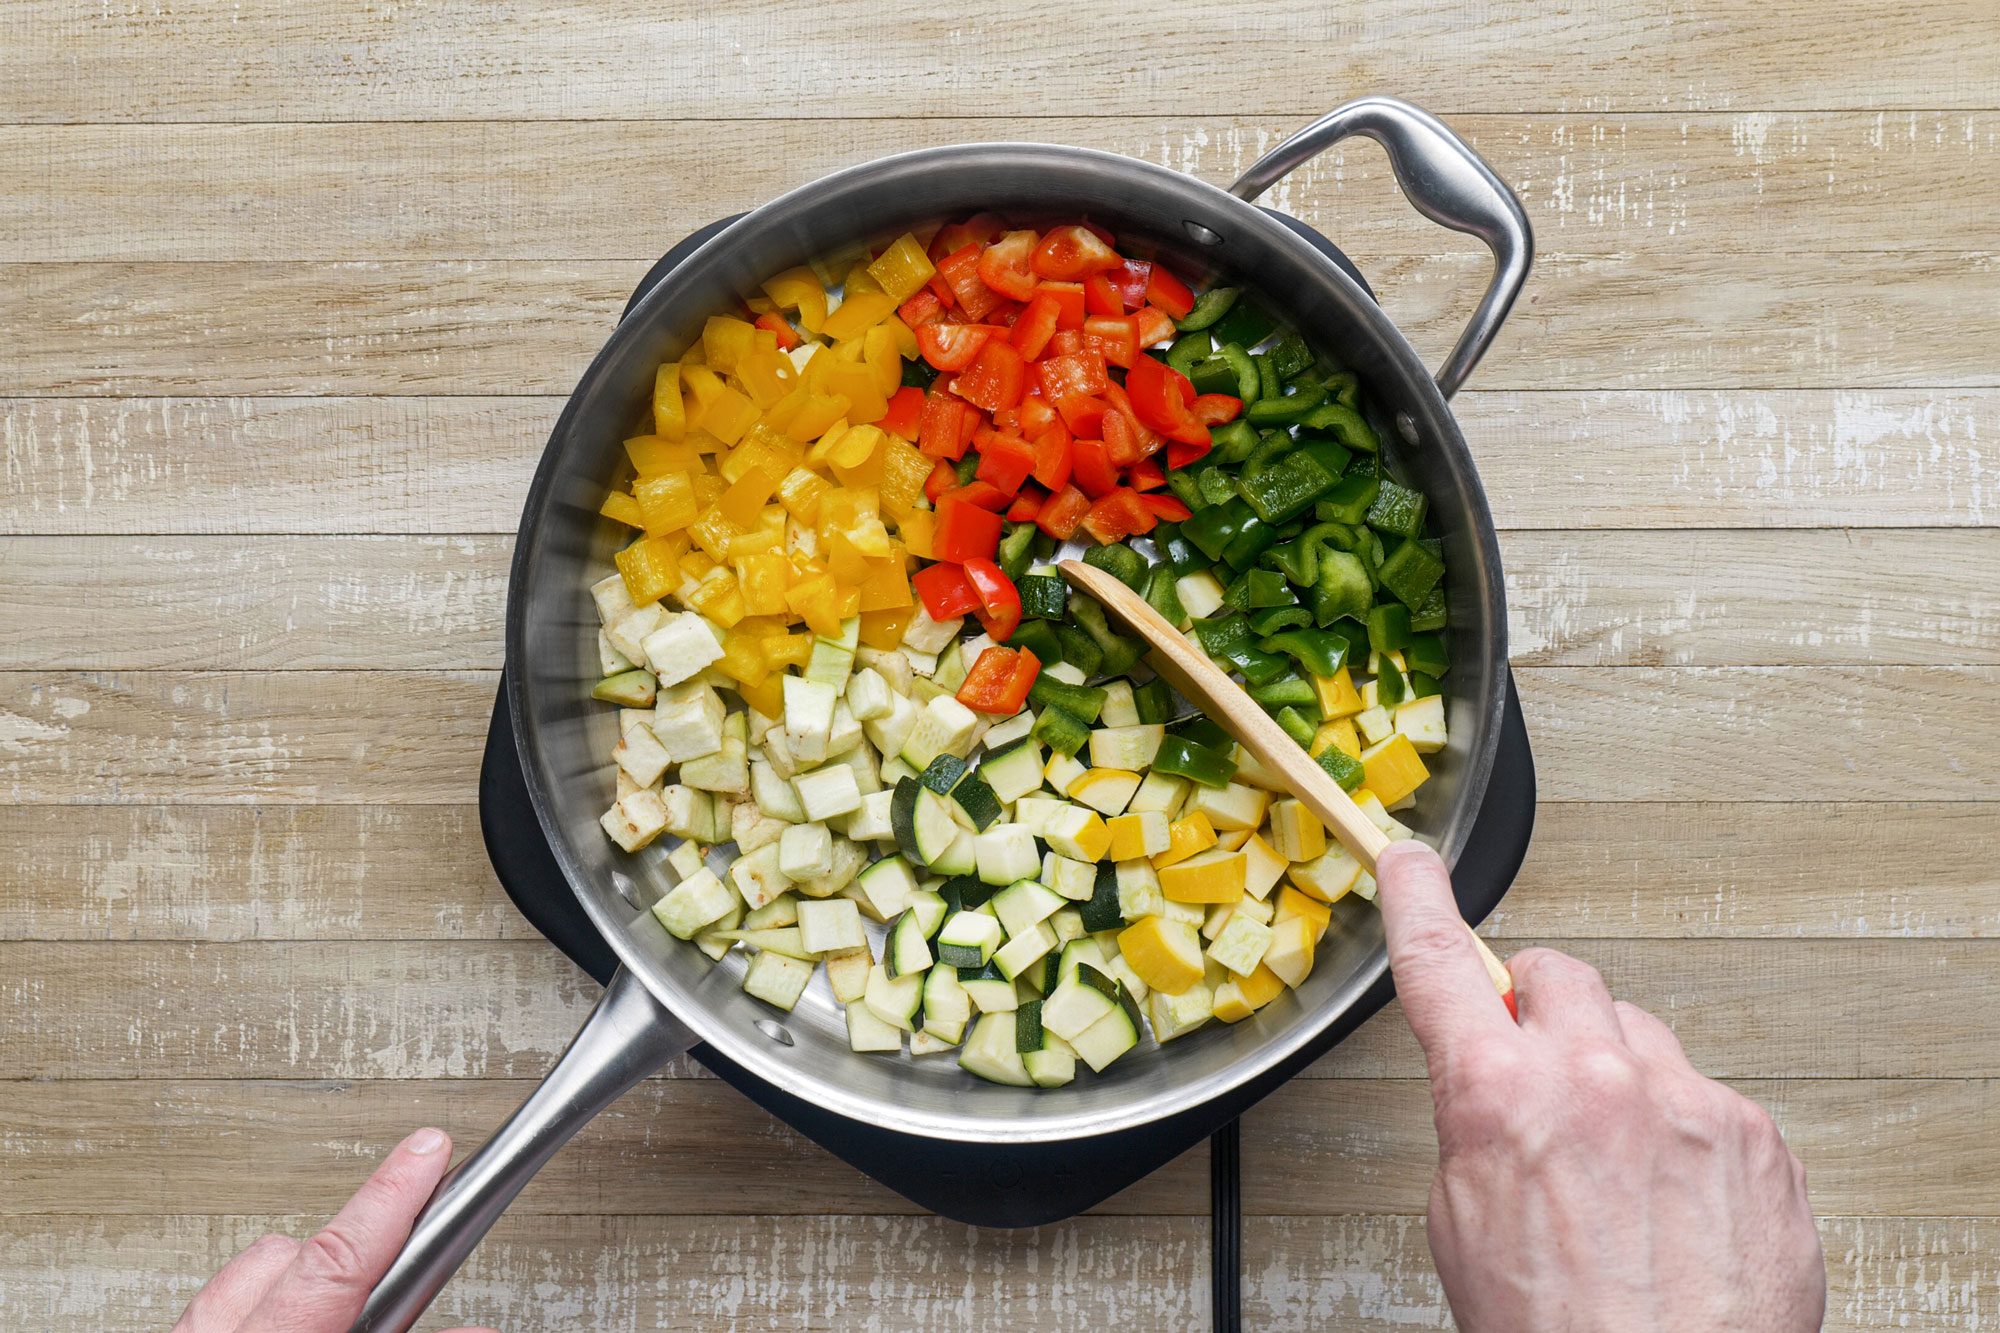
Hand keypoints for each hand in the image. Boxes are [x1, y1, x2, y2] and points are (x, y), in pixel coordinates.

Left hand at [174, 1128, 495, 1332]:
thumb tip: (477, 1324)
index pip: (337, 1259)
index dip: (391, 1197)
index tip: (428, 1148)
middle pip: (284, 1255)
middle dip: (347, 1253)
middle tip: (398, 1277)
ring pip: (243, 1275)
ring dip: (297, 1282)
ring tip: (335, 1311)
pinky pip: (213, 1304)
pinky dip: (259, 1305)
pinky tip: (293, 1321)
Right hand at [1374, 841, 1824, 1332]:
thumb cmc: (1556, 1332)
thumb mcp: (1462, 1220)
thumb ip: (1476, 1120)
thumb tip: (1493, 1083)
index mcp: (1499, 1095)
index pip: (1442, 963)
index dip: (1417, 900)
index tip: (1409, 862)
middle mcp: (1596, 1080)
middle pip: (1560, 978)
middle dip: (1540, 1012)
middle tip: (1539, 1067)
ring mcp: (1686, 1103)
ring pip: (1640, 1036)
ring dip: (1620, 1076)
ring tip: (1618, 1165)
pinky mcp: (1756, 1137)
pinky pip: (1709, 1099)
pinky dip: (1687, 1135)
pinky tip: (1675, 1201)